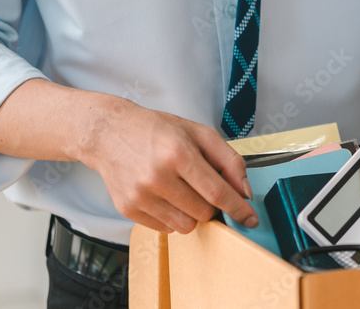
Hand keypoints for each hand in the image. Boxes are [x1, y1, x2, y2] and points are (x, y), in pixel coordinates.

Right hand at [83, 99, 257, 234]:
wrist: (109, 133)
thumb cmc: (157, 130)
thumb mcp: (198, 133)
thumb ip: (227, 159)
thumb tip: (244, 191)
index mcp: (178, 153)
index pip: (216, 192)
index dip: (238, 208)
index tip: (251, 219)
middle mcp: (157, 176)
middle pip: (203, 212)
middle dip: (212, 204)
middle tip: (202, 187)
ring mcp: (140, 195)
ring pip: (185, 226)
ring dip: (192, 213)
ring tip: (181, 190)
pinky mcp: (127, 209)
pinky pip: (165, 229)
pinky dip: (172, 217)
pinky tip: (164, 195)